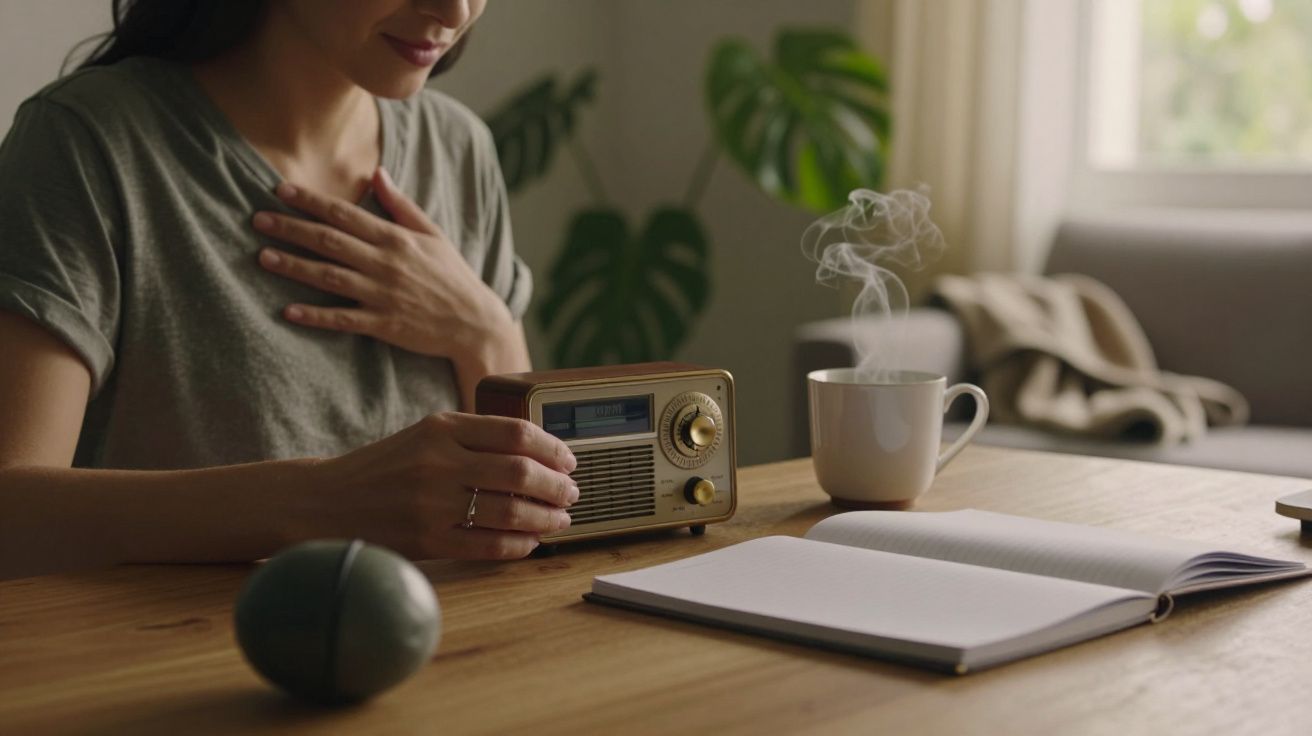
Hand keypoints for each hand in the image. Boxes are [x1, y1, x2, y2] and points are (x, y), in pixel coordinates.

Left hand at [252, 168, 512, 359]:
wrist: (475, 323)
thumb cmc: (453, 276)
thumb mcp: (433, 234)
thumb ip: (402, 205)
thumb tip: (378, 173)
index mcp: (396, 239)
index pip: (346, 214)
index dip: (311, 201)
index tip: (281, 190)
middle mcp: (386, 264)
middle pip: (330, 242)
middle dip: (292, 228)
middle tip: (258, 219)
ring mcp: (383, 295)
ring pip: (331, 277)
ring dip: (295, 266)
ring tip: (263, 256)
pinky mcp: (384, 325)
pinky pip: (343, 319)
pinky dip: (316, 315)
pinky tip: (289, 311)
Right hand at [314, 412, 578, 559]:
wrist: (324, 501)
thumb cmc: (385, 467)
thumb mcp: (425, 434)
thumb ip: (474, 436)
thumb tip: (538, 451)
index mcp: (441, 427)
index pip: (515, 432)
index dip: (553, 448)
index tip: (569, 460)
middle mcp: (438, 462)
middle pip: (520, 472)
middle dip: (557, 485)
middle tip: (571, 493)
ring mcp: (431, 503)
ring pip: (510, 511)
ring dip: (545, 517)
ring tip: (559, 519)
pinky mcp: (426, 540)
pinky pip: (488, 546)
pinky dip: (518, 545)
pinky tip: (530, 542)